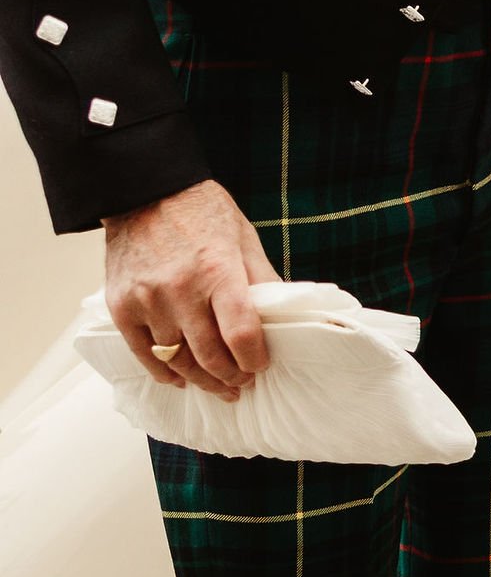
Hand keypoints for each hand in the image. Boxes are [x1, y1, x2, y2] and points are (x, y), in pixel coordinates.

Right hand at [103, 178, 279, 398]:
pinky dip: (165, 372)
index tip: (260, 366)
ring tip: (218, 385)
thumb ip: (262, 281)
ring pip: (178, 361)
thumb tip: (282, 320)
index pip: (242, 335)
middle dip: (231, 377)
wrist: (144, 192)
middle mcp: (180, 290)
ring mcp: (147, 301)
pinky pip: (144, 355)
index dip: (255, 360)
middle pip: (210, 357)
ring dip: (201, 380)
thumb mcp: (244, 239)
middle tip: (242, 383)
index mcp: (218, 271)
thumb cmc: (201, 213)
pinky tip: (181, 377)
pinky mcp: (121, 308)